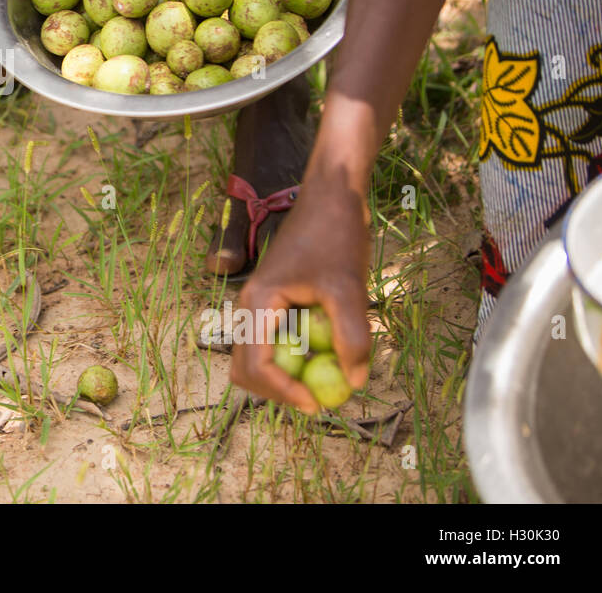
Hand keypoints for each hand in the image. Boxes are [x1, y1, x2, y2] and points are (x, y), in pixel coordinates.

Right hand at [230, 182, 372, 411]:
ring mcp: (260, 304)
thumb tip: (355, 381)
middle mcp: (250, 306)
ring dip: (285, 375)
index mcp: (258, 302)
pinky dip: (294, 357)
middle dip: (279, 390)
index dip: (283, 392)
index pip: (255, 366)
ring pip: (258, 357)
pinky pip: (274, 342)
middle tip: (318, 398)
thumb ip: (352, 337)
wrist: (331, 197)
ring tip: (324, 374)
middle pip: (247, 368)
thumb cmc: (336, 236)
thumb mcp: (349, 288)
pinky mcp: (274, 302)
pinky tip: (326, 349)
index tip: (318, 405)